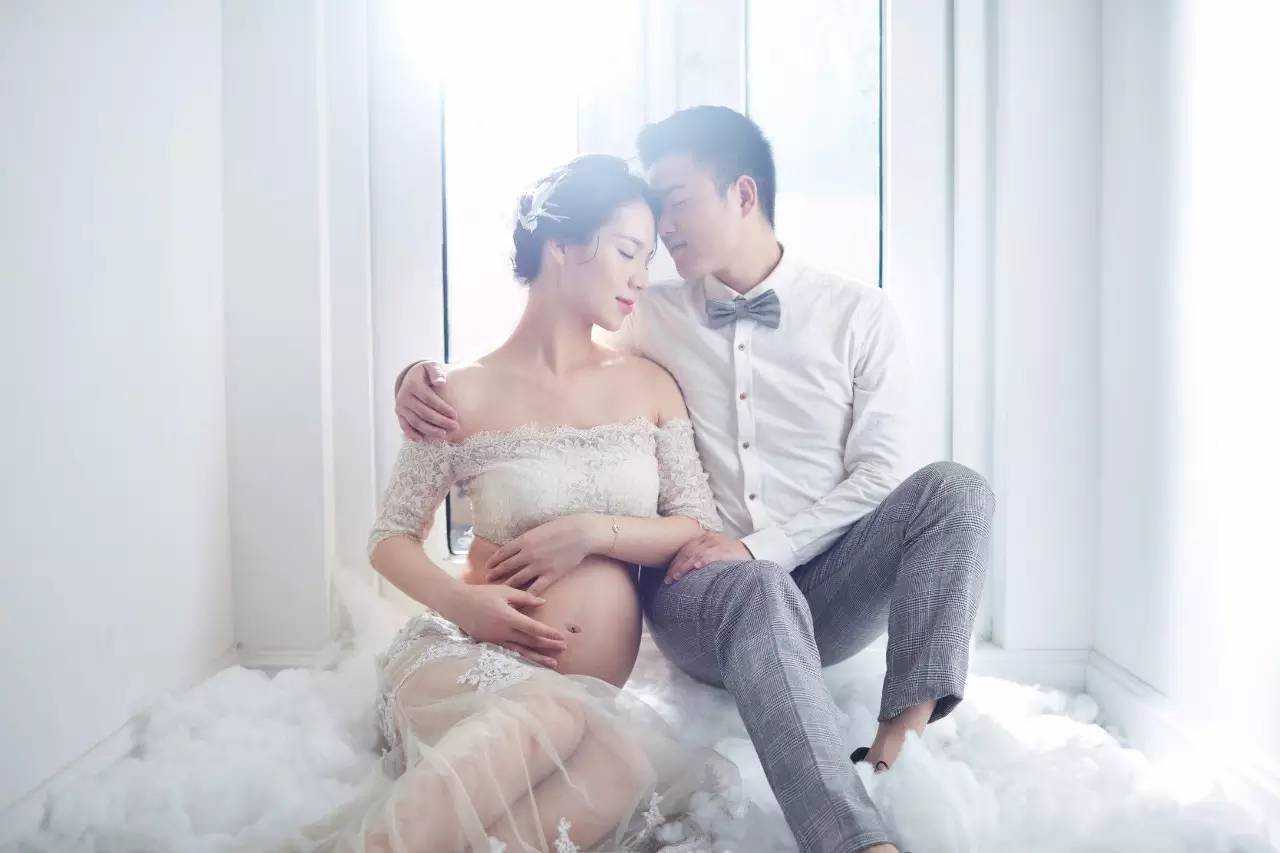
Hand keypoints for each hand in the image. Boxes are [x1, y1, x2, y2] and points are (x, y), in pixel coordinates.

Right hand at [396, 361, 459, 441]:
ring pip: (416, 422)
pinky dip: (414, 435)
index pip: (429, 399)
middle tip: (455, 427)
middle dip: (440, 421)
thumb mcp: (431, 367)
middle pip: (424, 412)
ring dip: (430, 430)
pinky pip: (405, 427)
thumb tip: (441, 382)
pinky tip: (425, 440)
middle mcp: (404, 396)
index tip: (455, 415)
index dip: (442, 408)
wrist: (410, 377)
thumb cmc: (426, 373)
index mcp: (412, 384)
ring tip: (444, 435)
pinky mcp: (399, 414)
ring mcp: (400, 407)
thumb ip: (436, 372)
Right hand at [442, 584, 567, 668]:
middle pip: (530, 642)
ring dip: (538, 658)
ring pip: (521, 652)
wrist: (457, 604)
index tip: (561, 636)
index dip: (548, 633)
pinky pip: (510, 652)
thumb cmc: (482, 594)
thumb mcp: (504, 591)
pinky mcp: (490, 644)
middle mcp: (502, 632)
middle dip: (548, 646)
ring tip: (553, 663)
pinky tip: (532, 662)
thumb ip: (525, 598)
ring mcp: (496, 640)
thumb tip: (543, 602)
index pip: (533, 628)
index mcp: (507, 617)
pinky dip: (523, 658)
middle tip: (564, 648)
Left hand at [484, 515, 596, 595]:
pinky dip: (527, 595)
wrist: (580, 533)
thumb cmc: (561, 527)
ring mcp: (539, 565)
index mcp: (524, 540)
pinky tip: (522, 600)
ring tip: (501, 589)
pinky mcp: (551, 574)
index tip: (488, 566)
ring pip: (517, 579)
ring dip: (507, 584)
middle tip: (489, 579)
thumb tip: (517, 545)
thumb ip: (527, 539)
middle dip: (496, 573)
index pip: (502, 552)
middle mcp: (528, 554)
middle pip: (506, 566)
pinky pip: (535, 588)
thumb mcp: (539, 529)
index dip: (493, 560)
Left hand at [665, 531, 750, 583]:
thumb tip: (689, 572)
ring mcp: (716, 543)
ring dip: (683, 567)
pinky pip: (709, 555)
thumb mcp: (715, 552)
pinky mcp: (724, 550)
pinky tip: (694, 567)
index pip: (685, 549)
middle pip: (686, 552)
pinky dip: (701, 561)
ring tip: (675, 578)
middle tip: (668, 580)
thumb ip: (702, 557)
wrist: (752, 551)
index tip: (668, 574)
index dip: (675, 562)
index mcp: (704, 538)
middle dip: (675, 566)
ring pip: (694, 554)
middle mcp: (708, 538)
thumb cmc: (732, 556)